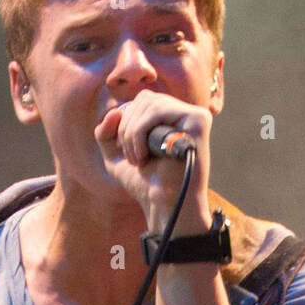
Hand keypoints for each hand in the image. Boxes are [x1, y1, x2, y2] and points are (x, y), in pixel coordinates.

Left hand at [93, 89, 212, 230]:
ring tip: (138, 159)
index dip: (124, 123)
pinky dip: (141, 133)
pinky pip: (158, 110)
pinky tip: (146, 156)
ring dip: (133, 134)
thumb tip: (114, 111)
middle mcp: (183, 114)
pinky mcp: (198, 120)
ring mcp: (193, 115)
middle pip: (144, 99)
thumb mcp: (115, 157)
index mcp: (169, 118)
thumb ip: (106, 133)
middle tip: (132, 159)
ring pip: (149, 103)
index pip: (141, 101)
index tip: (127, 153)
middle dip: (127, 129)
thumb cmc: (145, 185)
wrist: (164, 206)